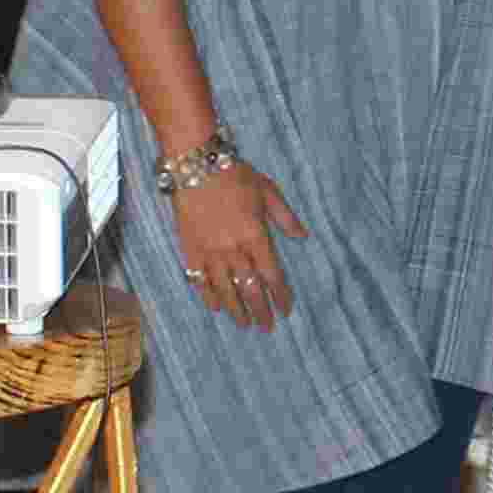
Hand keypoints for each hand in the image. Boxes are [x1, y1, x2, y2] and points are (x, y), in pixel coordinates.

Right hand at [169, 159, 305, 328]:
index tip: (286, 309)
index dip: (280, 295)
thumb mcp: (268, 191)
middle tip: (267, 327)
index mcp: (256, 236)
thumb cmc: (235, 175)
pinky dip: (208, 295)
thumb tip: (303, 237)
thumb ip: (285, 217)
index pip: (272, 275)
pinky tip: (216, 307)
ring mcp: (210, 251)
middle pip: (250, 288)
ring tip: (244, 323)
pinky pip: (199, 279)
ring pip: (225, 289)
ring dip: (236, 309)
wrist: (195, 165)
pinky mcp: (189, 249)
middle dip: (260, 310)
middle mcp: (234, 249)